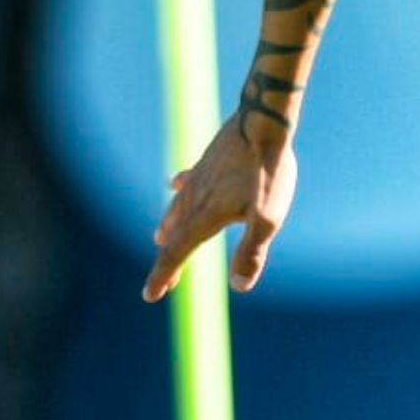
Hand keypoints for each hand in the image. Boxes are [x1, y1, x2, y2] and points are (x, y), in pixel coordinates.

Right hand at [143, 115, 297, 300]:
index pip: (177, 253)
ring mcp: (200, 176)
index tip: (150, 295)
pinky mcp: (209, 160)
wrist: (264, 124)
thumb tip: (240, 286)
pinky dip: (179, 188)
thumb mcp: (268, 218)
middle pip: (176, 234)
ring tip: (161, 237)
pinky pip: (189, 179)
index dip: (163, 275)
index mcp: (206, 216)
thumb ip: (252, 251)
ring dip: (170, 225)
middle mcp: (196, 198)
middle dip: (168, 258)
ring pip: (178, 206)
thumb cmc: (269, 172)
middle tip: (164, 280)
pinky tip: (174, 184)